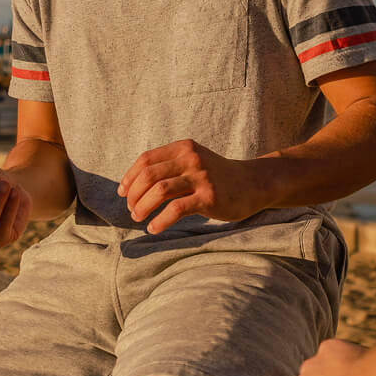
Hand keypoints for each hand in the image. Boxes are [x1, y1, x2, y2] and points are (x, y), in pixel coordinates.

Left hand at [118, 139, 270, 232]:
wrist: (253, 183)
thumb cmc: (218, 175)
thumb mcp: (195, 160)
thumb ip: (171, 166)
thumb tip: (134, 185)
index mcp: (184, 148)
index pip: (146, 159)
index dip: (129, 177)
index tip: (123, 193)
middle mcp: (191, 159)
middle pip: (149, 175)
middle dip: (134, 195)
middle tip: (132, 210)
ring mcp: (201, 177)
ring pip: (159, 191)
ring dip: (142, 207)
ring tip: (139, 219)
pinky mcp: (209, 197)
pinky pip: (176, 209)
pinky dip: (160, 221)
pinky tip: (154, 228)